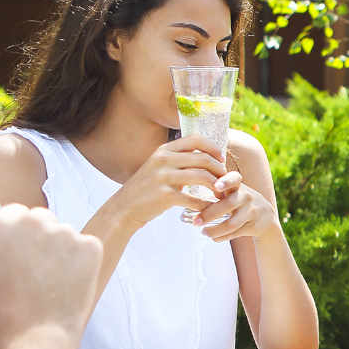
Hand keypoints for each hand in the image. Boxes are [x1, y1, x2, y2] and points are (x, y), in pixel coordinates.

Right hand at [0, 206, 101, 339]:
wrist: (35, 336)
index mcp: (2, 222)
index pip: (13, 213)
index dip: (14, 234)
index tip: (15, 252)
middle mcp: (35, 221)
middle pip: (40, 219)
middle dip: (38, 237)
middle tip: (34, 268)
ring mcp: (66, 233)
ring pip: (64, 235)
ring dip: (60, 250)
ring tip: (51, 282)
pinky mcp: (91, 248)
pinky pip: (87, 248)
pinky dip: (82, 263)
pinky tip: (69, 284)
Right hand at [106, 136, 228, 226]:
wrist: (123, 208)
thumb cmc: (144, 189)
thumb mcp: (157, 167)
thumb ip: (176, 160)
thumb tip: (202, 156)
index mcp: (164, 150)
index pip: (196, 139)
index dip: (213, 148)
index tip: (221, 159)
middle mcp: (164, 160)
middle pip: (203, 159)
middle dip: (219, 170)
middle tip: (226, 180)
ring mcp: (164, 177)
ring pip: (202, 176)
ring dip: (217, 187)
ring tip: (221, 195)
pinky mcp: (165, 196)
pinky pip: (194, 199)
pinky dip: (205, 205)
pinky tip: (210, 209)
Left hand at [191, 170, 280, 242]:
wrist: (265, 215)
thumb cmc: (239, 199)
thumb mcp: (232, 188)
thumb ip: (214, 184)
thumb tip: (184, 185)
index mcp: (238, 184)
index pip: (234, 179)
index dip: (226, 182)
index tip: (216, 186)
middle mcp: (246, 195)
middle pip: (228, 205)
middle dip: (209, 214)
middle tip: (195, 222)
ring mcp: (251, 211)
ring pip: (231, 223)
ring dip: (215, 230)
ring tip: (203, 232)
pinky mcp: (254, 226)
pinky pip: (235, 233)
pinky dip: (222, 237)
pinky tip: (213, 237)